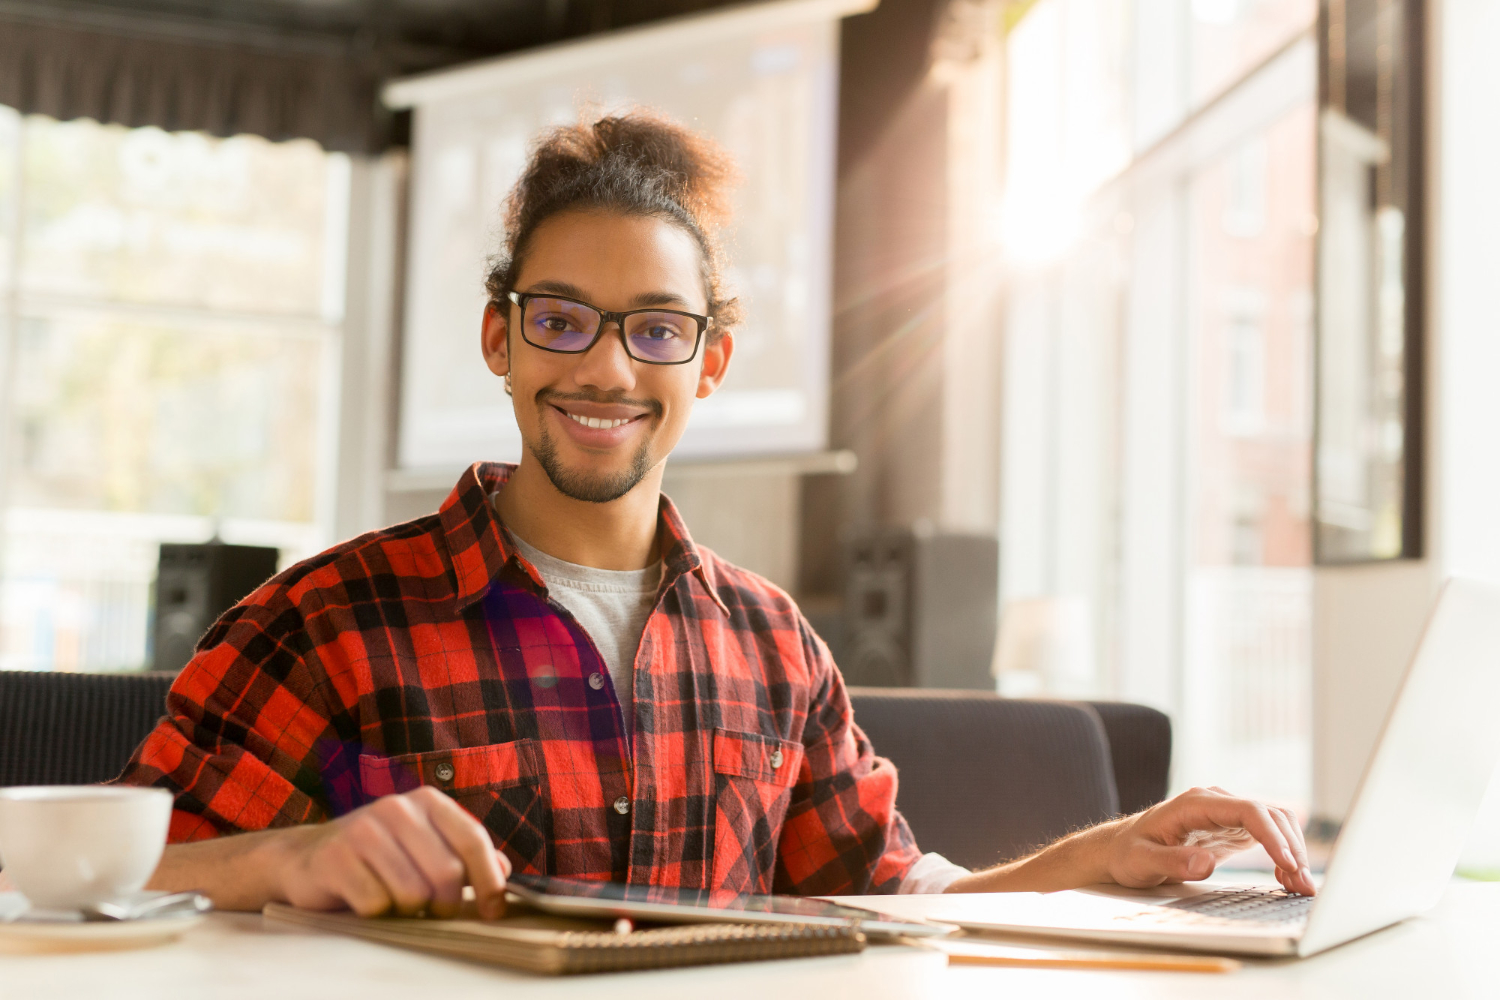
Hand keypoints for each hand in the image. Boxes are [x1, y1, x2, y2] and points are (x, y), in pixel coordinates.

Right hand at [277, 786, 511, 917]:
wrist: (306, 857)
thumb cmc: (378, 856)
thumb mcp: (425, 846)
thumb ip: (465, 855)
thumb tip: (504, 870)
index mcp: (428, 801)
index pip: (473, 840)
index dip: (490, 881)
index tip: (495, 911)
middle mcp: (398, 807)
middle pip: (447, 873)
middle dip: (445, 904)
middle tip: (433, 911)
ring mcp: (364, 829)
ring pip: (412, 893)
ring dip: (408, 911)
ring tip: (395, 902)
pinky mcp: (334, 856)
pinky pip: (375, 903)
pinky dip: (375, 913)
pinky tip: (365, 900)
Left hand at [1105, 786, 1314, 894]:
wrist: (1120, 849)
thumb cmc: (1128, 853)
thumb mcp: (1141, 861)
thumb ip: (1171, 862)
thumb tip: (1206, 864)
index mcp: (1195, 803)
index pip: (1247, 810)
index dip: (1273, 836)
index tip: (1288, 864)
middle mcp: (1215, 803)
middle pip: (1269, 815)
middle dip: (1292, 848)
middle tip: (1304, 884)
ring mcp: (1226, 815)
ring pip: (1274, 823)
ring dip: (1293, 851)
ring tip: (1301, 886)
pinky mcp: (1231, 831)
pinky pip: (1267, 836)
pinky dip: (1283, 855)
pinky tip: (1287, 879)